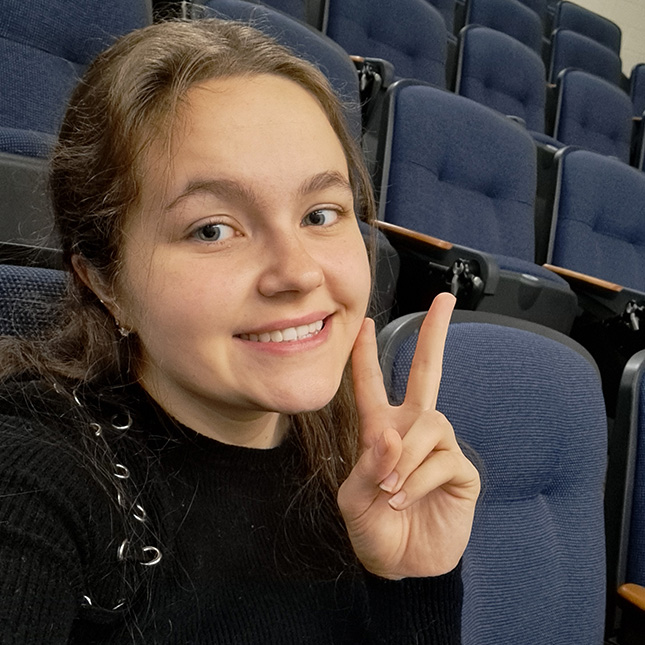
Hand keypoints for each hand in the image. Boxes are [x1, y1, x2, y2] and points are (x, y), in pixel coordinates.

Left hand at [337, 293, 479, 579]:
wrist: (400, 564)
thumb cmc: (373, 527)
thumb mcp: (354, 498)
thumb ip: (369, 465)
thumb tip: (394, 435)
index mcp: (380, 429)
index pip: (372, 384)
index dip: (367, 355)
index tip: (366, 324)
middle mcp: (412, 430)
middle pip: (427, 372)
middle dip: (434, 335)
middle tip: (444, 299)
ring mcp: (438, 448)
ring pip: (430, 424)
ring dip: (407, 456)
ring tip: (392, 489)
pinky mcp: (460, 471)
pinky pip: (443, 459)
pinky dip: (420, 479)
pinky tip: (407, 498)